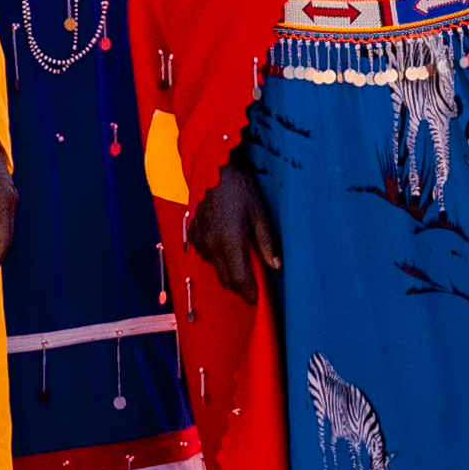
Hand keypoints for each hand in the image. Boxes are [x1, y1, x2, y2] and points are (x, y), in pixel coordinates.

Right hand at [185, 158, 273, 303]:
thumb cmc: (240, 189)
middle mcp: (211, 245)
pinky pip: (206, 256)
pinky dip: (217, 258)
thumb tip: (276, 266)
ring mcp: (199, 240)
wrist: (213, 169)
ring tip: (243, 259)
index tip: (258, 300)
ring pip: (216, 269)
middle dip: (241, 286)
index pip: (239, 279)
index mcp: (230, 241)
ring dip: (229, 271)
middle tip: (255, 284)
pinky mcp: (192, 235)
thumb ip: (266, 243)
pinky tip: (226, 244)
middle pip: (226, 280)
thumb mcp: (259, 214)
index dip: (249, 294)